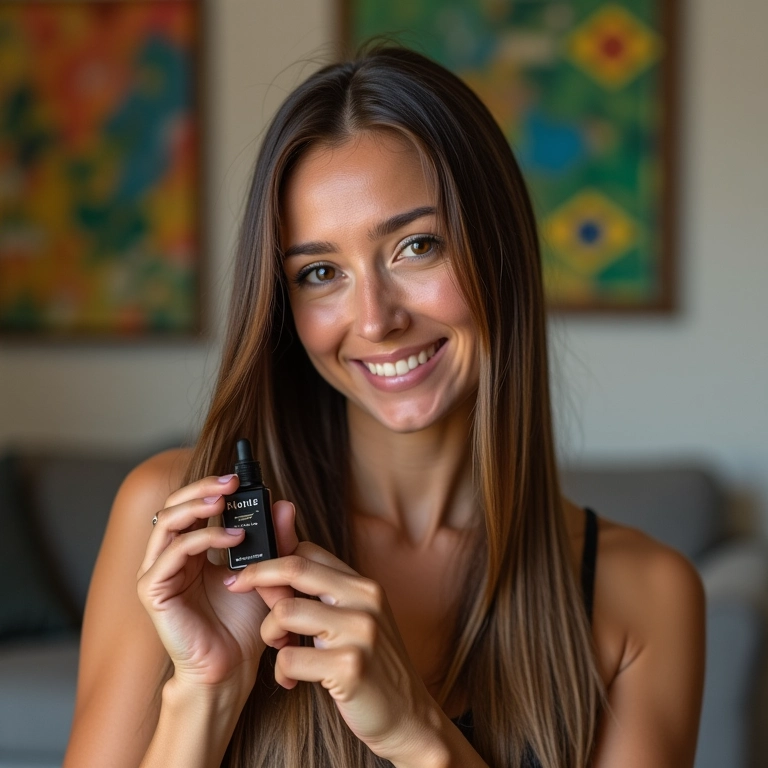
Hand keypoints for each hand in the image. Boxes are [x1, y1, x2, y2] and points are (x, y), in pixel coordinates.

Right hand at [136, 475, 298, 692]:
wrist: (232, 667)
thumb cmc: (245, 623)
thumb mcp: (265, 572)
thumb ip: (274, 540)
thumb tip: (284, 505)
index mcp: (191, 550)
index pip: (191, 505)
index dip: (210, 487)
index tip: (240, 477)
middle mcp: (170, 557)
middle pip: (174, 505)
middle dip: (202, 488)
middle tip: (231, 481)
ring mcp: (158, 572)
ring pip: (167, 521)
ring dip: (198, 505)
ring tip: (226, 501)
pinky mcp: (153, 590)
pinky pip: (173, 552)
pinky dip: (203, 537)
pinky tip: (233, 538)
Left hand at [225, 538, 444, 763]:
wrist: (408, 716)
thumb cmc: (373, 666)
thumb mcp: (355, 620)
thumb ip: (324, 593)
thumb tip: (277, 565)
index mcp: (364, 586)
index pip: (309, 552)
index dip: (272, 557)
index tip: (248, 571)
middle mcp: (365, 601)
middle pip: (295, 568)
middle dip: (255, 575)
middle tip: (234, 586)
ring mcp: (360, 633)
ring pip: (286, 612)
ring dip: (269, 633)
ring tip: (279, 649)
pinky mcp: (351, 668)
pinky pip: (290, 658)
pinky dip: (282, 672)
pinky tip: (292, 681)